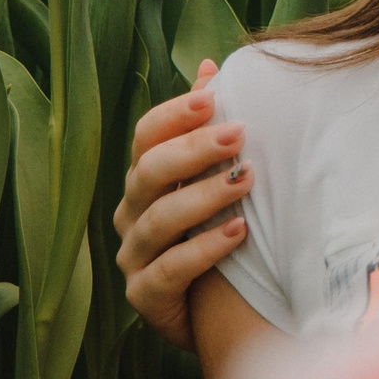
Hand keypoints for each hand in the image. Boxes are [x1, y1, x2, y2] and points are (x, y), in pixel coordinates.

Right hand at [111, 60, 247, 350]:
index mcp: (146, 180)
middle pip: (149, 172)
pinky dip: (203, 250)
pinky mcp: (146, 298)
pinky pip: (168, 272)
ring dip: (203, 197)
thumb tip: (209, 65)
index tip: (213, 97)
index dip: (174, 115)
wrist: (217, 312)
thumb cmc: (216, 230)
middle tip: (239, 134)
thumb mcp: (215, 178)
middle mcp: (133, 215)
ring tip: (246, 180)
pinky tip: (238, 233)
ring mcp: (135, 257)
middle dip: (193, 150)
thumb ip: (210, 127)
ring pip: (157, 220)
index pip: (146, 137)